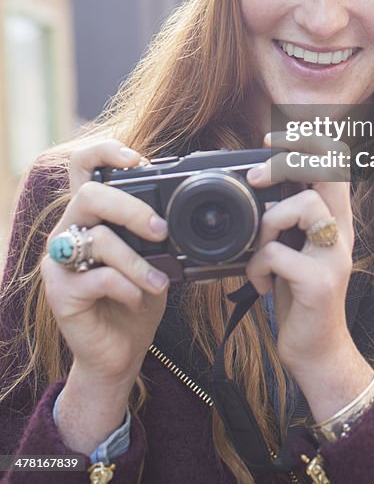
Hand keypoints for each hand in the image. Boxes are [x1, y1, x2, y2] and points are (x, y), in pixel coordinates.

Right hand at [41, 139, 170, 389]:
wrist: (120, 354)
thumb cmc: (137, 297)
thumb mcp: (152, 255)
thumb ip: (153, 228)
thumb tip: (181, 206)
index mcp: (90, 215)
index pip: (83, 166)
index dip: (105, 152)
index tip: (136, 159)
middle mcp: (68, 231)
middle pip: (90, 195)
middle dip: (132, 208)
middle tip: (161, 230)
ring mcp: (59, 263)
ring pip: (98, 239)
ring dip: (138, 261)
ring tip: (160, 281)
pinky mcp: (59, 294)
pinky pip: (97, 278)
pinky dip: (127, 287)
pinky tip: (138, 299)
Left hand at [245, 133, 373, 420]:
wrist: (316, 350)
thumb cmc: (299, 294)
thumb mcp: (297, 247)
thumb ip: (289, 216)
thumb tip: (259, 181)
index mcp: (336, 218)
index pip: (335, 162)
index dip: (308, 141)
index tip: (273, 138)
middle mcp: (342, 231)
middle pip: (326, 172)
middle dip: (286, 164)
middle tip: (256, 177)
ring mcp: (334, 257)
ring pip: (303, 206)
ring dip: (268, 223)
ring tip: (260, 249)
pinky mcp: (318, 283)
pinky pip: (278, 254)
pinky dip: (258, 266)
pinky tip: (263, 284)